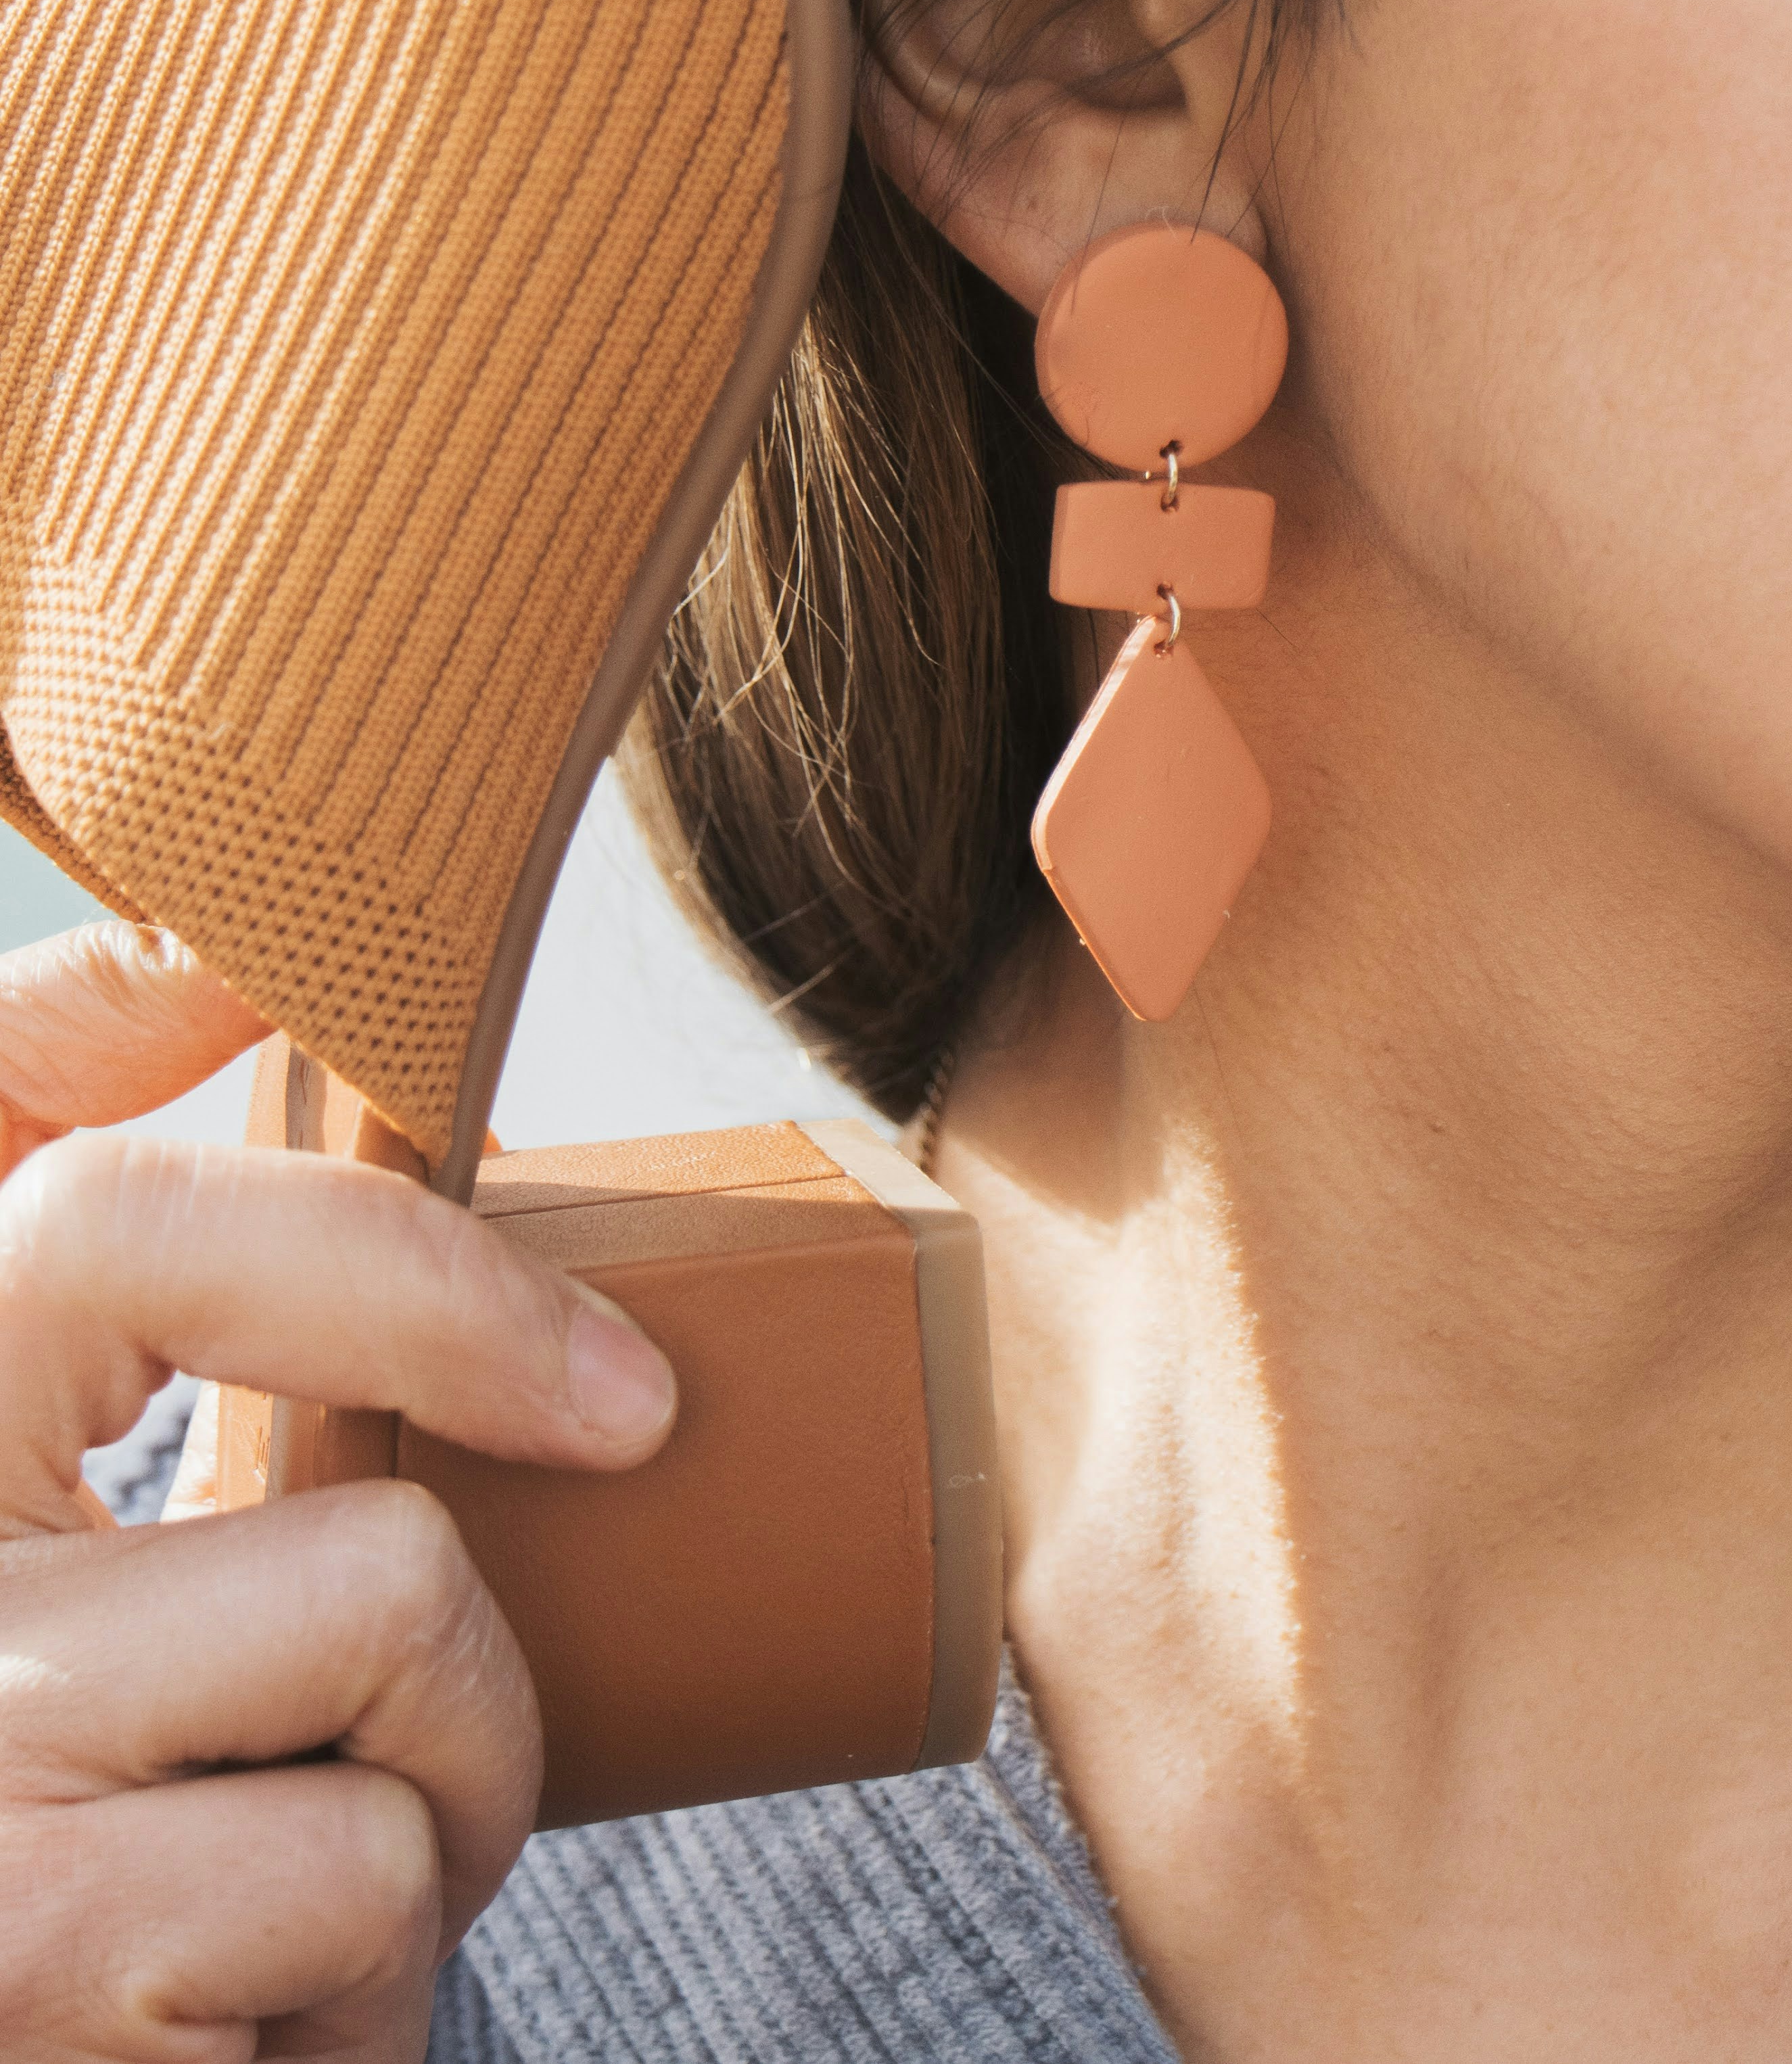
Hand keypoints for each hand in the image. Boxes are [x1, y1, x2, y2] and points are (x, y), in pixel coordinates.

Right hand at [0, 921, 676, 2059]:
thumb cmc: (11, 1726)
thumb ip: (41, 1142)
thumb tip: (221, 945)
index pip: (118, 1225)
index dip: (409, 1271)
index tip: (622, 1397)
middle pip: (380, 1566)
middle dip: (453, 1692)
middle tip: (341, 1765)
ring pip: (401, 1755)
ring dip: (404, 1852)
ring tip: (256, 1914)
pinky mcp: (47, 1994)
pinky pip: (361, 1916)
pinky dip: (350, 2011)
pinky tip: (219, 2041)